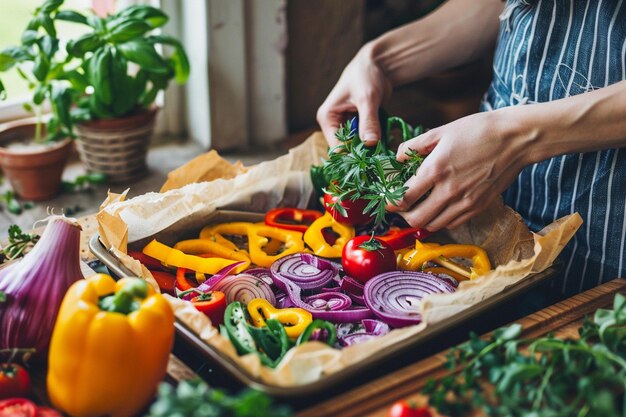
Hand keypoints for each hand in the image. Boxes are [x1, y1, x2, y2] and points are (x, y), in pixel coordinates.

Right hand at [316, 44, 391, 147]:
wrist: (377, 65)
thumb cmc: (366, 75)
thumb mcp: (367, 99)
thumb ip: (368, 121)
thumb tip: (370, 143)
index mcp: (327, 117)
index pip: (336, 145)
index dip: (351, 154)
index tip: (370, 158)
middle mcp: (334, 124)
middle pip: (346, 148)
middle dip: (362, 152)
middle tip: (380, 155)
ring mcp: (346, 125)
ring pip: (356, 145)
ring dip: (369, 147)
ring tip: (384, 148)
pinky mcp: (357, 125)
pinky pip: (364, 139)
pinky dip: (374, 141)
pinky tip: (384, 141)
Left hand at [387, 109, 530, 230]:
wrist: (516, 139)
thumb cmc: (479, 130)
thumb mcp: (441, 131)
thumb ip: (415, 146)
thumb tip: (398, 157)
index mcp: (436, 170)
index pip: (404, 198)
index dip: (390, 203)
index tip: (386, 200)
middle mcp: (449, 191)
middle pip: (416, 219)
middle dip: (403, 216)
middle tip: (401, 206)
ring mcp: (465, 202)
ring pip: (433, 225)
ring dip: (421, 220)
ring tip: (418, 207)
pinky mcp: (478, 207)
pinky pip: (452, 223)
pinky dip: (440, 220)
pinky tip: (438, 207)